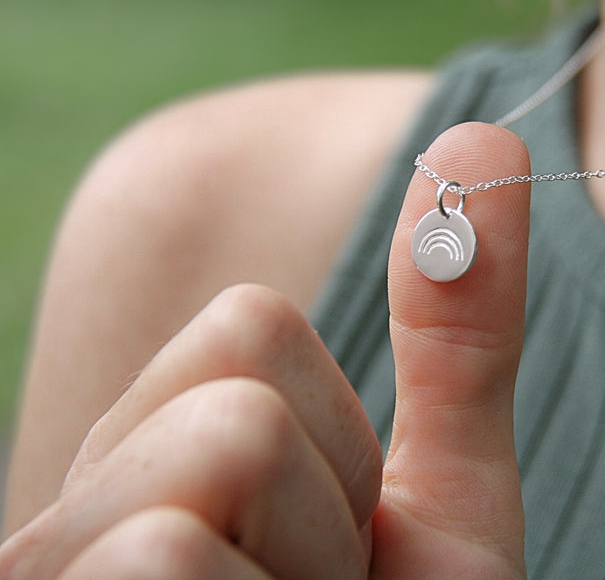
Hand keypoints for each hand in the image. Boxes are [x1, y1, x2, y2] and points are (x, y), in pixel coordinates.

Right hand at [0, 121, 530, 578]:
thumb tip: (491, 137)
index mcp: (151, 462)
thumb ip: (460, 325)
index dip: (339, 447)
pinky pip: (168, 554)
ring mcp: (45, 572)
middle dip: (324, 519)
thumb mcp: (445, 493)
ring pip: (213, 456)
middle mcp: (63, 514)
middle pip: (237, 391)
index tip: (337, 554)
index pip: (248, 330)